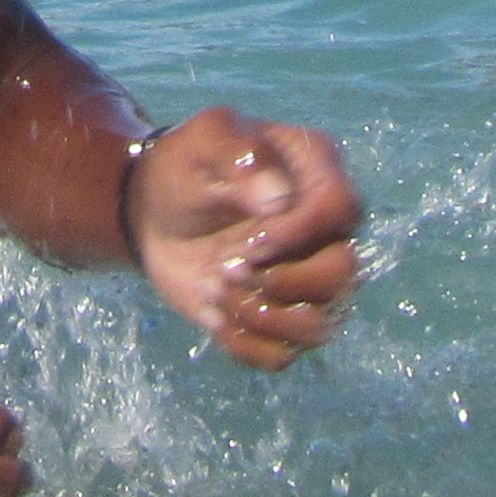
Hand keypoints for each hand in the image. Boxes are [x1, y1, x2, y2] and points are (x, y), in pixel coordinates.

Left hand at [124, 108, 361, 368]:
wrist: (151, 212)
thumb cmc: (184, 166)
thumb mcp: (205, 141)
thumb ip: (242, 156)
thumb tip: (279, 200)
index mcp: (315, 175)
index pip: (343, 209)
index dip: (301, 232)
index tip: (251, 238)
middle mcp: (322, 231)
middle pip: (345, 273)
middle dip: (284, 281)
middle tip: (230, 267)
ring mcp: (304, 279)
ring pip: (320, 325)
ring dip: (262, 316)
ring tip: (218, 289)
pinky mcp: (277, 317)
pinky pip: (281, 354)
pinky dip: (243, 341)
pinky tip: (215, 311)